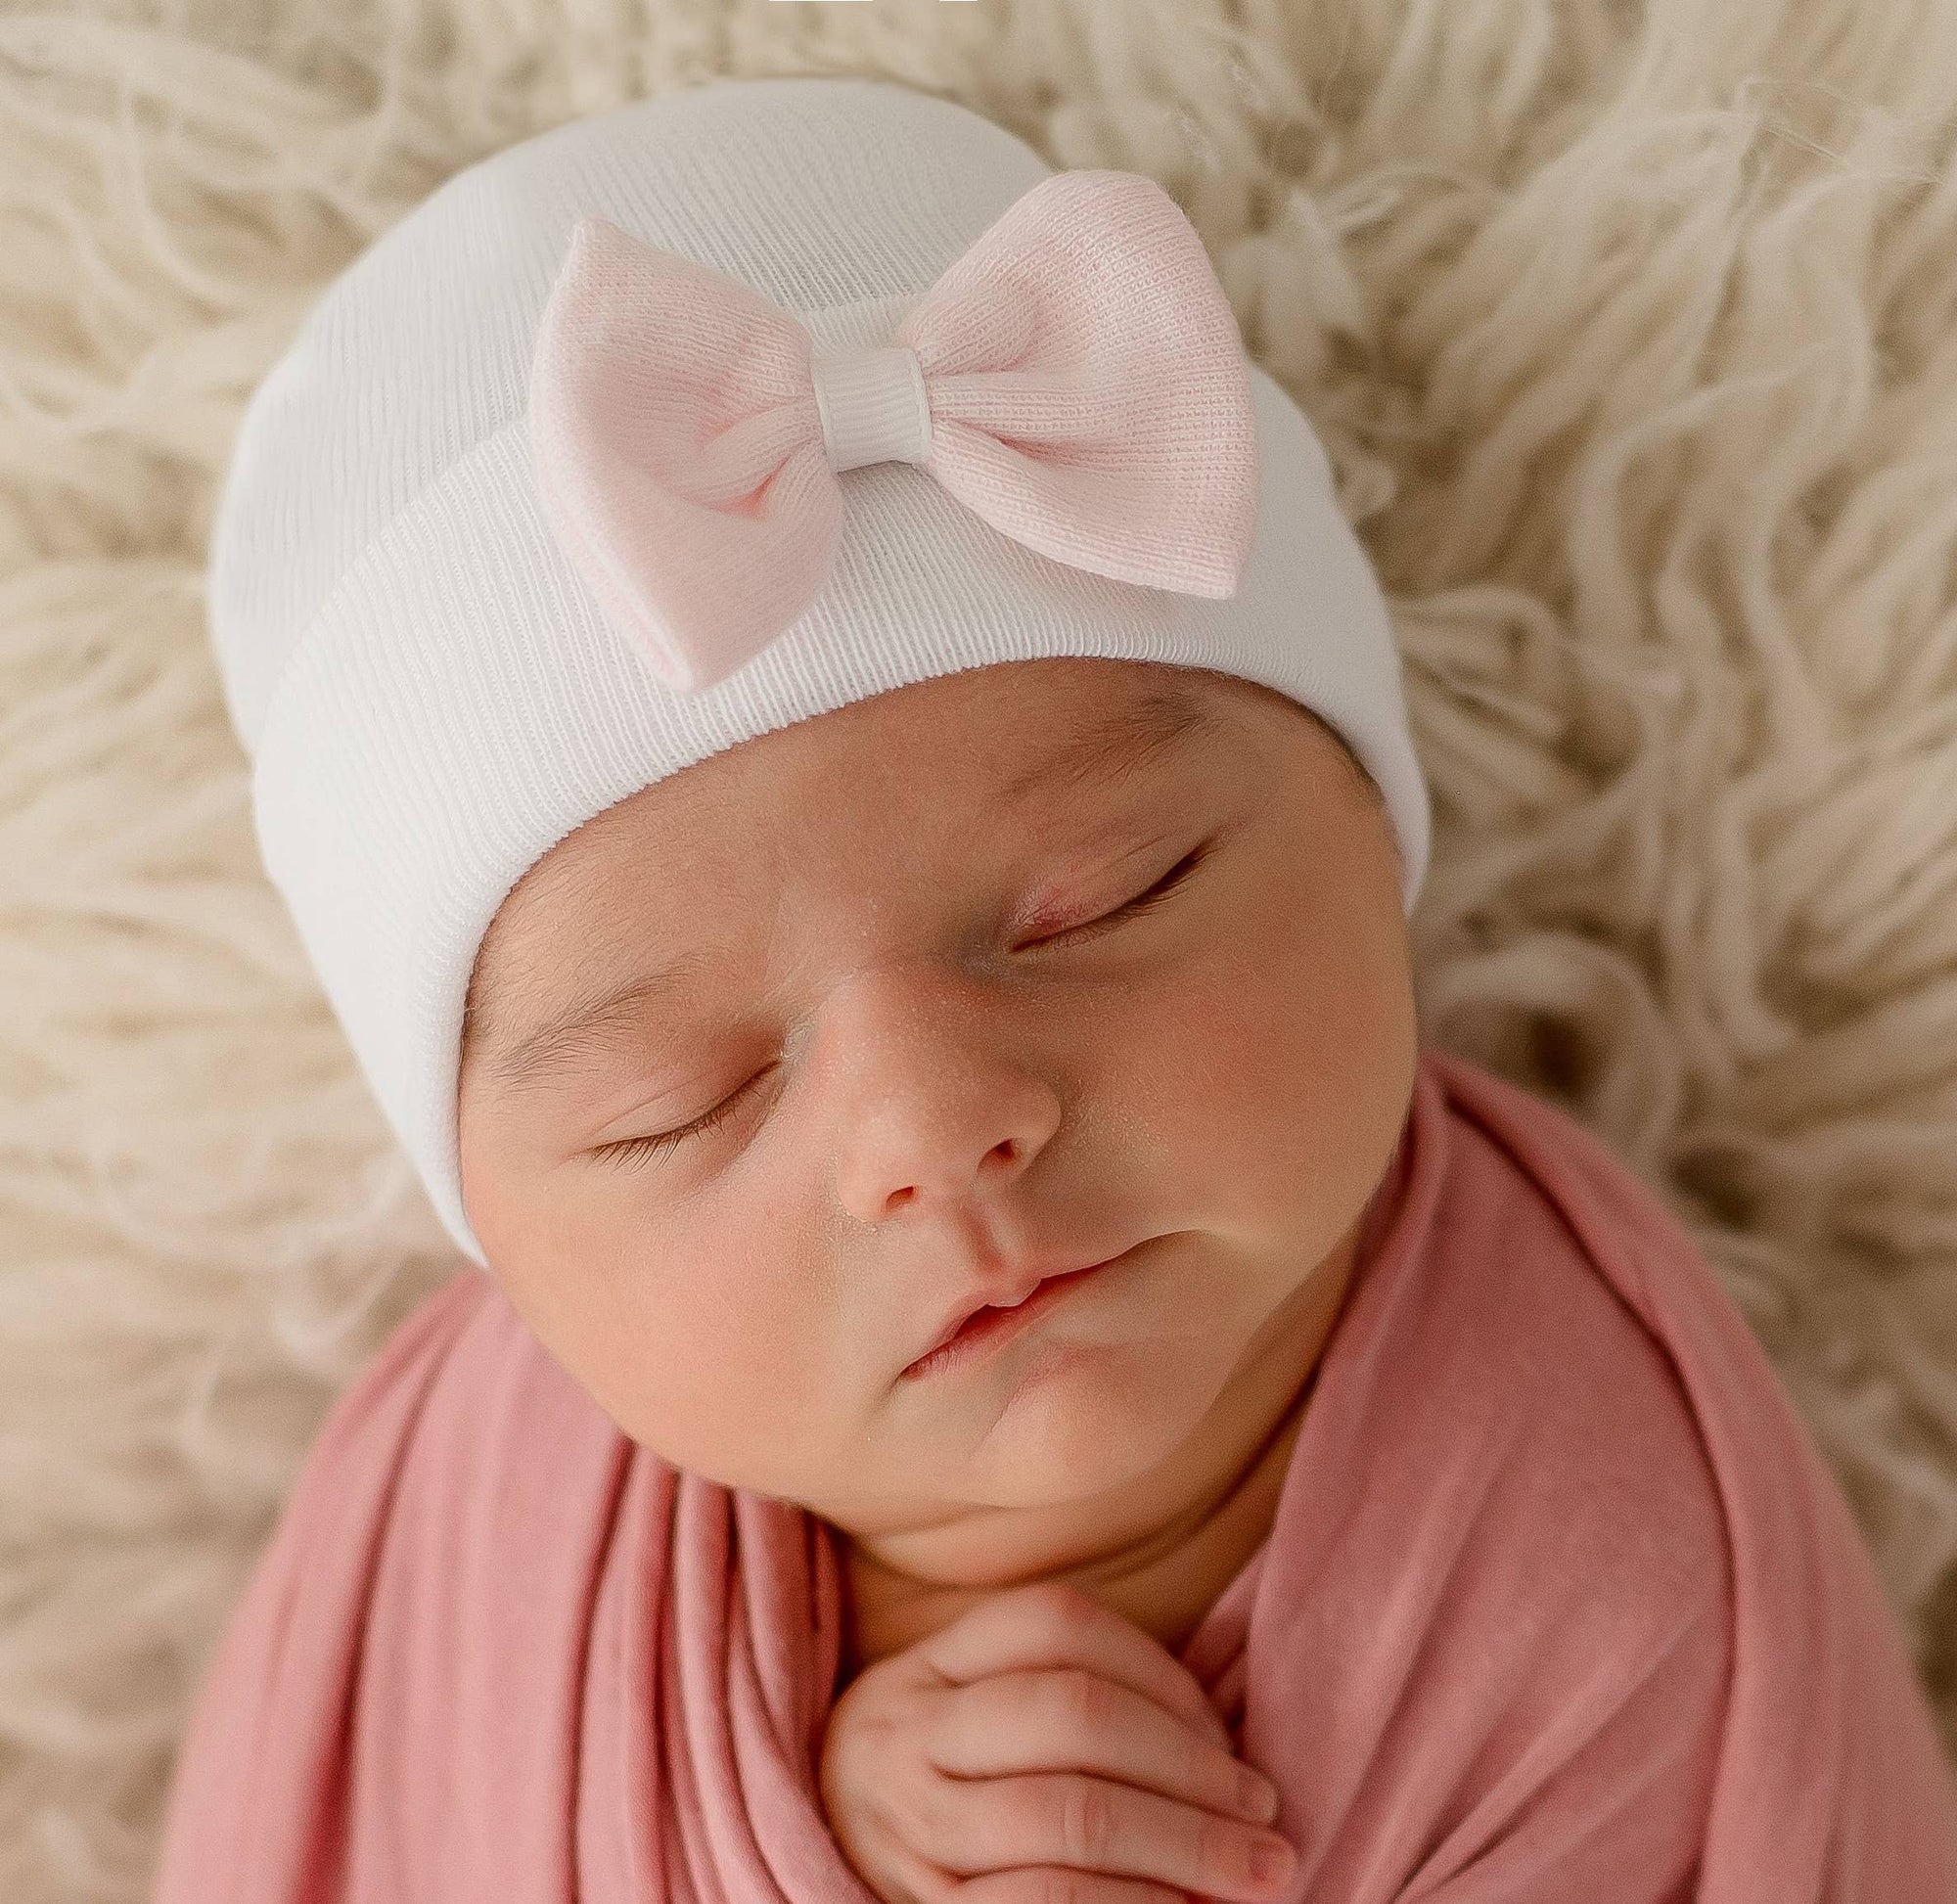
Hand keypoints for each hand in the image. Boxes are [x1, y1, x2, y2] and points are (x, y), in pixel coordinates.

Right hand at [818, 1579, 1298, 1902]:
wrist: (819, 1858)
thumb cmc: (936, 1786)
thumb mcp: (966, 1714)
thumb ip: (1060, 1697)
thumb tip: (1222, 1744)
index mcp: (927, 1667)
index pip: (1059, 1625)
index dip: (1160, 1670)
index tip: (1225, 1731)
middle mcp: (907, 1736)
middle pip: (1075, 1714)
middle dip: (1192, 1765)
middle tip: (1266, 1809)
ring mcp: (910, 1830)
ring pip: (1071, 1815)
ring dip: (1187, 1845)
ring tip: (1261, 1871)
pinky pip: (1046, 1902)